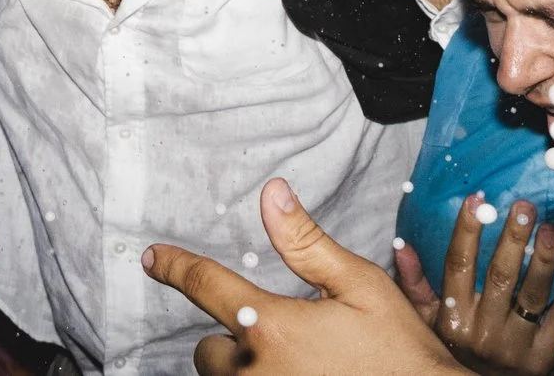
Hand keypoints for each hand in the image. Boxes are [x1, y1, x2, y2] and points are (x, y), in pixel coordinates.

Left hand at [144, 178, 464, 375]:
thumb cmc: (400, 353)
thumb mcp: (361, 286)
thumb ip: (307, 243)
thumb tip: (272, 195)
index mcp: (273, 328)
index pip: (206, 287)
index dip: (175, 267)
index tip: (153, 258)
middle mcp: (256, 373)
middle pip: (208, 349)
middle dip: (232, 338)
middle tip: (276, 336)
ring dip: (242, 370)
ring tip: (290, 363)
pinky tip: (294, 375)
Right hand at [403, 195, 553, 375]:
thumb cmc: (456, 350)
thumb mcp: (429, 323)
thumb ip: (415, 286)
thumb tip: (401, 246)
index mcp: (453, 318)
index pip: (458, 267)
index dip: (466, 232)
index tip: (476, 200)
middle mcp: (483, 331)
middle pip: (500, 277)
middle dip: (513, 239)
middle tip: (525, 206)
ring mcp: (515, 346)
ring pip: (532, 295)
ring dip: (544, 260)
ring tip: (551, 229)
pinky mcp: (544, 357)